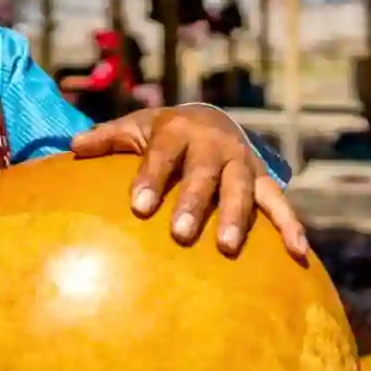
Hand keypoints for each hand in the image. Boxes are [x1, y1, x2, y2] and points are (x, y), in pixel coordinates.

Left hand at [70, 105, 309, 260]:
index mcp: (178, 130)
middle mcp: (213, 144)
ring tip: (227, 246)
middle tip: (180, 232)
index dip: (151, 178)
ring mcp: (242, 161)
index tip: (138, 207)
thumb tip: (72, 147)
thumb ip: (106, 138)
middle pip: (204, 173)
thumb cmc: (162, 133)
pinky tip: (299, 253)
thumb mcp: (135, 127)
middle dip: (194, 201)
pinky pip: (279, 203)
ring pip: (242, 188)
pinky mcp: (263, 178)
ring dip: (237, 216)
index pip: (162, 155)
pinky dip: (291, 226)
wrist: (210, 117)